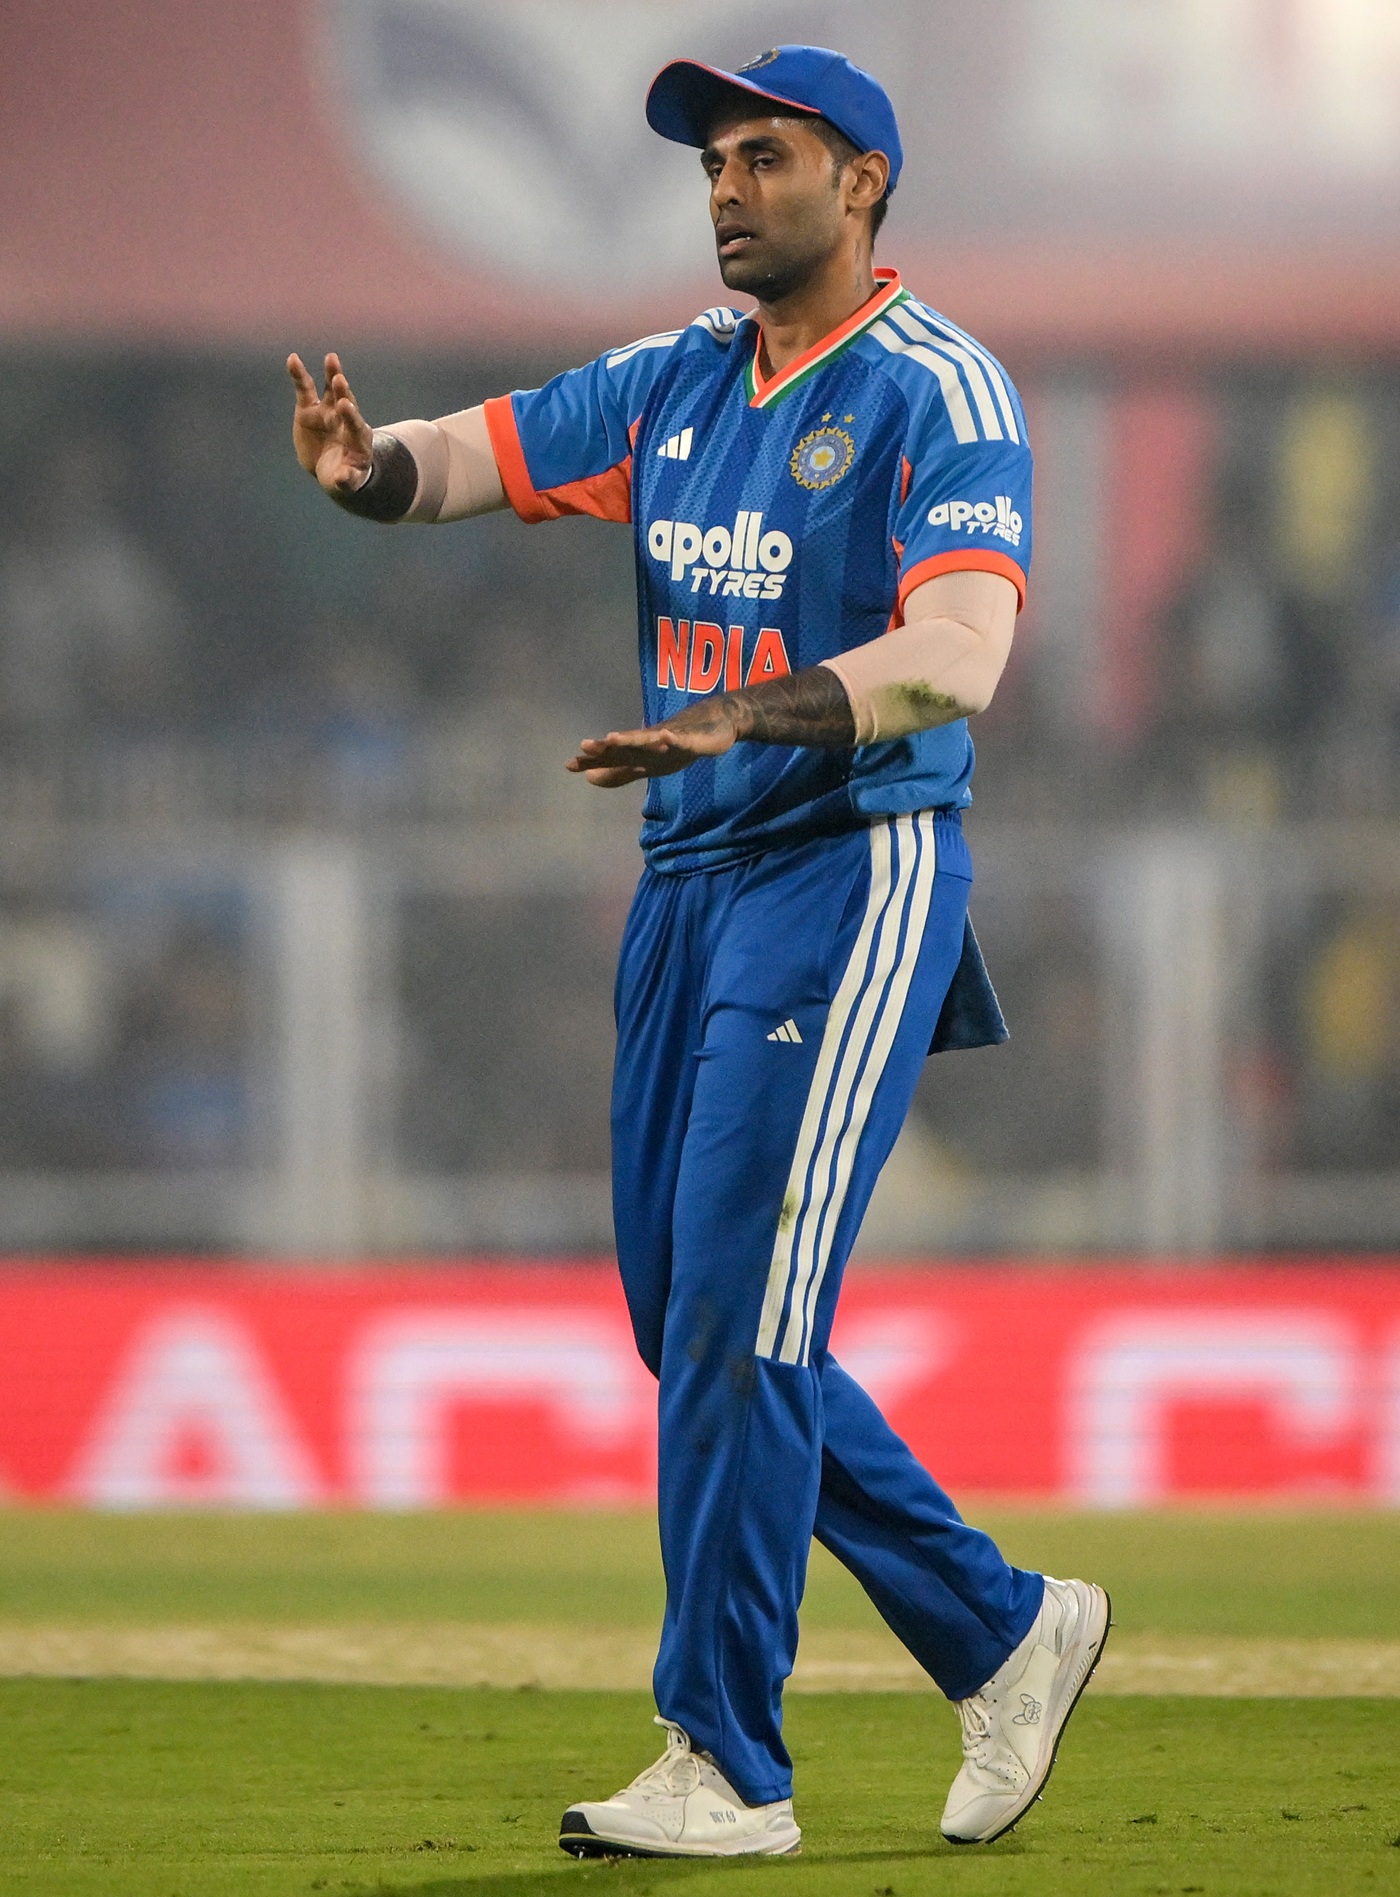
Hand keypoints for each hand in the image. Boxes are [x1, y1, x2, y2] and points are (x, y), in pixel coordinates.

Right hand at [287, 351, 374, 495]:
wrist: (331, 467)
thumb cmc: (343, 475)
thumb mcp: (346, 482)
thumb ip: (346, 479)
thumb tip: (342, 479)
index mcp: (356, 437)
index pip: (355, 424)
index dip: (350, 415)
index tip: (344, 405)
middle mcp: (344, 419)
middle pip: (346, 402)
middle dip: (343, 391)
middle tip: (339, 379)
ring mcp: (328, 411)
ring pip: (331, 390)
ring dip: (332, 374)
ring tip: (331, 358)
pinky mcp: (310, 408)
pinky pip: (304, 389)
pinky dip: (299, 375)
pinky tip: (293, 359)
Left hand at [566, 697, 743, 786]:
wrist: (714, 725)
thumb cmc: (676, 744)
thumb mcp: (646, 766)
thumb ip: (619, 773)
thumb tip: (588, 779)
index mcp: (639, 752)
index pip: (611, 757)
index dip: (592, 761)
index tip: (568, 765)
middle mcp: (650, 743)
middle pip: (624, 746)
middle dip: (606, 747)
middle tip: (585, 746)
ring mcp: (670, 739)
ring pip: (648, 740)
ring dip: (632, 739)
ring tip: (614, 738)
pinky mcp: (691, 739)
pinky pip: (682, 740)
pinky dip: (673, 738)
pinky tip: (665, 737)